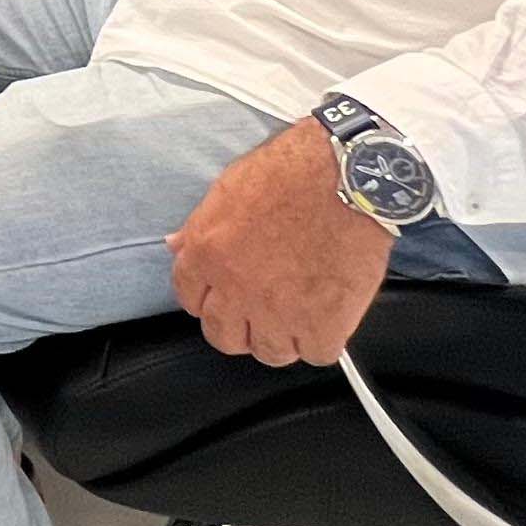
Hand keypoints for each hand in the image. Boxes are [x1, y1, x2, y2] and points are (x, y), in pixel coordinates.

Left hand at [165, 119, 391, 366]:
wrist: (349, 176)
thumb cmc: (293, 172)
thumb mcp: (229, 187)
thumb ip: (200, 227)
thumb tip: (176, 246)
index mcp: (207, 254)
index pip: (190, 299)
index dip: (210, 298)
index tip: (226, 295)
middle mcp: (236, 290)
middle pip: (224, 337)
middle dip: (240, 326)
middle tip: (263, 310)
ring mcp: (278, 313)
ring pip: (269, 353)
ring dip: (283, 337)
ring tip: (301, 311)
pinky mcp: (322, 325)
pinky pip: (316, 354)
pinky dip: (324, 339)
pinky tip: (330, 315)